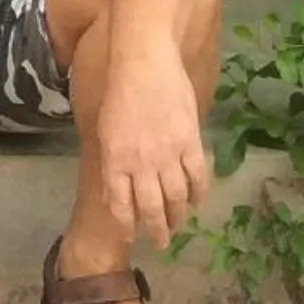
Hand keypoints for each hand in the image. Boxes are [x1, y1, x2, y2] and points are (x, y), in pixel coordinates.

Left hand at [94, 46, 210, 246]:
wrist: (144, 61)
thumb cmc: (119, 90)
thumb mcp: (104, 129)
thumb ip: (112, 163)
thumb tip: (116, 192)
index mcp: (115, 159)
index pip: (121, 204)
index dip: (127, 225)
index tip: (133, 236)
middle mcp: (141, 163)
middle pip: (151, 208)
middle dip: (157, 230)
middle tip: (162, 242)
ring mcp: (168, 154)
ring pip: (176, 198)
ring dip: (178, 216)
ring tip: (179, 224)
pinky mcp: (190, 143)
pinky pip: (197, 177)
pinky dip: (199, 194)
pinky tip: (198, 202)